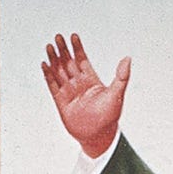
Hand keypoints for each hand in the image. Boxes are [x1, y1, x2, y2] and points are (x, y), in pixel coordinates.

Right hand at [42, 32, 130, 158]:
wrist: (99, 137)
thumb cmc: (110, 117)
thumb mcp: (117, 94)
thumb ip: (122, 76)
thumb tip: (127, 58)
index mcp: (91, 80)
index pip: (82, 60)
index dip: (77, 48)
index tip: (74, 36)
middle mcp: (79, 84)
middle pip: (68, 63)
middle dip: (63, 50)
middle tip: (58, 37)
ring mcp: (69, 93)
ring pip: (59, 72)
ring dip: (54, 60)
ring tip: (49, 46)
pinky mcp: (61, 102)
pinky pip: (53, 86)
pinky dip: (48, 76)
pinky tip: (44, 65)